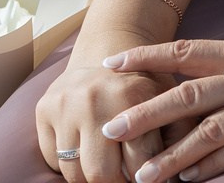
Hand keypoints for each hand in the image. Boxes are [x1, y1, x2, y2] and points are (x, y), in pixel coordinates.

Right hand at [36, 55, 173, 182]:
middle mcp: (93, 99)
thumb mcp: (169, 102)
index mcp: (131, 95)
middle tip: (126, 181)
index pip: (139, 163)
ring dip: (92, 178)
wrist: (105, 55)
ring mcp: (64, 105)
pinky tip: (86, 152)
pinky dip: (71, 165)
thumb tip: (176, 179)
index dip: (148, 181)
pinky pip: (53, 161)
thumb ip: (180, 136)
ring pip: (74, 172)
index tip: (149, 182)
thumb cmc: (144, 88)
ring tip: (109, 170)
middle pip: (100, 174)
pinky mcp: (43, 110)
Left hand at [100, 34, 223, 182]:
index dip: (145, 56)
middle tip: (111, 128)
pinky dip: (213, 167)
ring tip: (145, 175)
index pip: (182, 50)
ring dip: (174, 155)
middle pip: (186, 95)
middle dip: (145, 113)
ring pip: (209, 131)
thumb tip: (185, 74)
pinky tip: (190, 180)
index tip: (110, 63)